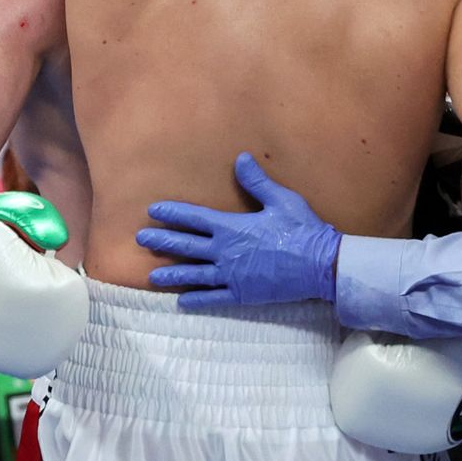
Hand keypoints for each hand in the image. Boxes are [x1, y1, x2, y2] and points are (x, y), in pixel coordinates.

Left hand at [138, 152, 342, 308]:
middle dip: (162, 241)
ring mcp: (232, 276)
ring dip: (172, 274)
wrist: (320, 265)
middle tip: (141, 239)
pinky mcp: (242, 294)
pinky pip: (213, 298)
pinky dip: (197, 299)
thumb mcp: (281, 200)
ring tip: (152, 277)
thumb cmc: (302, 229)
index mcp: (233, 227)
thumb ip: (257, 182)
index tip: (154, 211)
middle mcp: (226, 252)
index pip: (195, 218)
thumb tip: (241, 158)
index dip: (173, 213)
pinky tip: (182, 302)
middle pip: (186, 246)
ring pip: (194, 275)